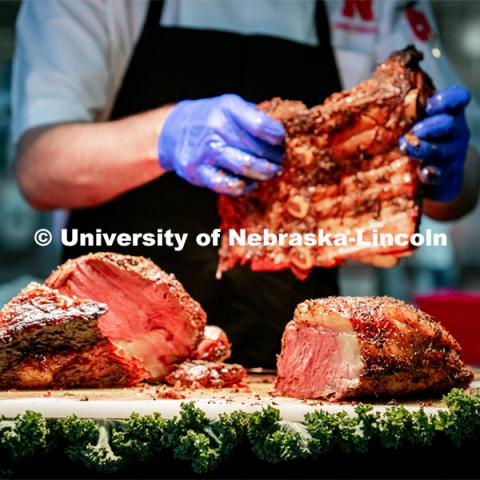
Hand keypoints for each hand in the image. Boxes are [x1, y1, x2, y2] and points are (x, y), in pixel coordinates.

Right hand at [157, 94, 284, 194]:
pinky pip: (227, 185)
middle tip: (281, 160)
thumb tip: (281, 136)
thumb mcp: (230, 107)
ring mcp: (205, 151)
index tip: (282, 139)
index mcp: (226, 107)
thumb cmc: (210, 119)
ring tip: (272, 172)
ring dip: (264, 172)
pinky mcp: (197, 172)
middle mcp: (214, 127)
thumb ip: (253, 118)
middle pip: (256, 147)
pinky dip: (244, 186)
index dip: (276, 134)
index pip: (259, 123)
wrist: (172, 131)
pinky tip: (252, 183)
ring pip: (245, 166)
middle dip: (274, 157)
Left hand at [399, 86, 470, 201]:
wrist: (426, 173)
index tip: (430, 104)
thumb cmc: (413, 137)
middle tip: (414, 130)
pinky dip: (431, 173)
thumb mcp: (410, 116)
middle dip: (431, 126)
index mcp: (446, 113)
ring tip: (406, 147)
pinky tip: (422, 172)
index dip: (448, 99)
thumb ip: (402, 97)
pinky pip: (440, 175)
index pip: (457, 99)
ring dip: (425, 149)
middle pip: (448, 125)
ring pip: (443, 151)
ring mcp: (451, 156)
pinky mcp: (445, 177)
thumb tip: (383, 67)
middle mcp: (453, 133)